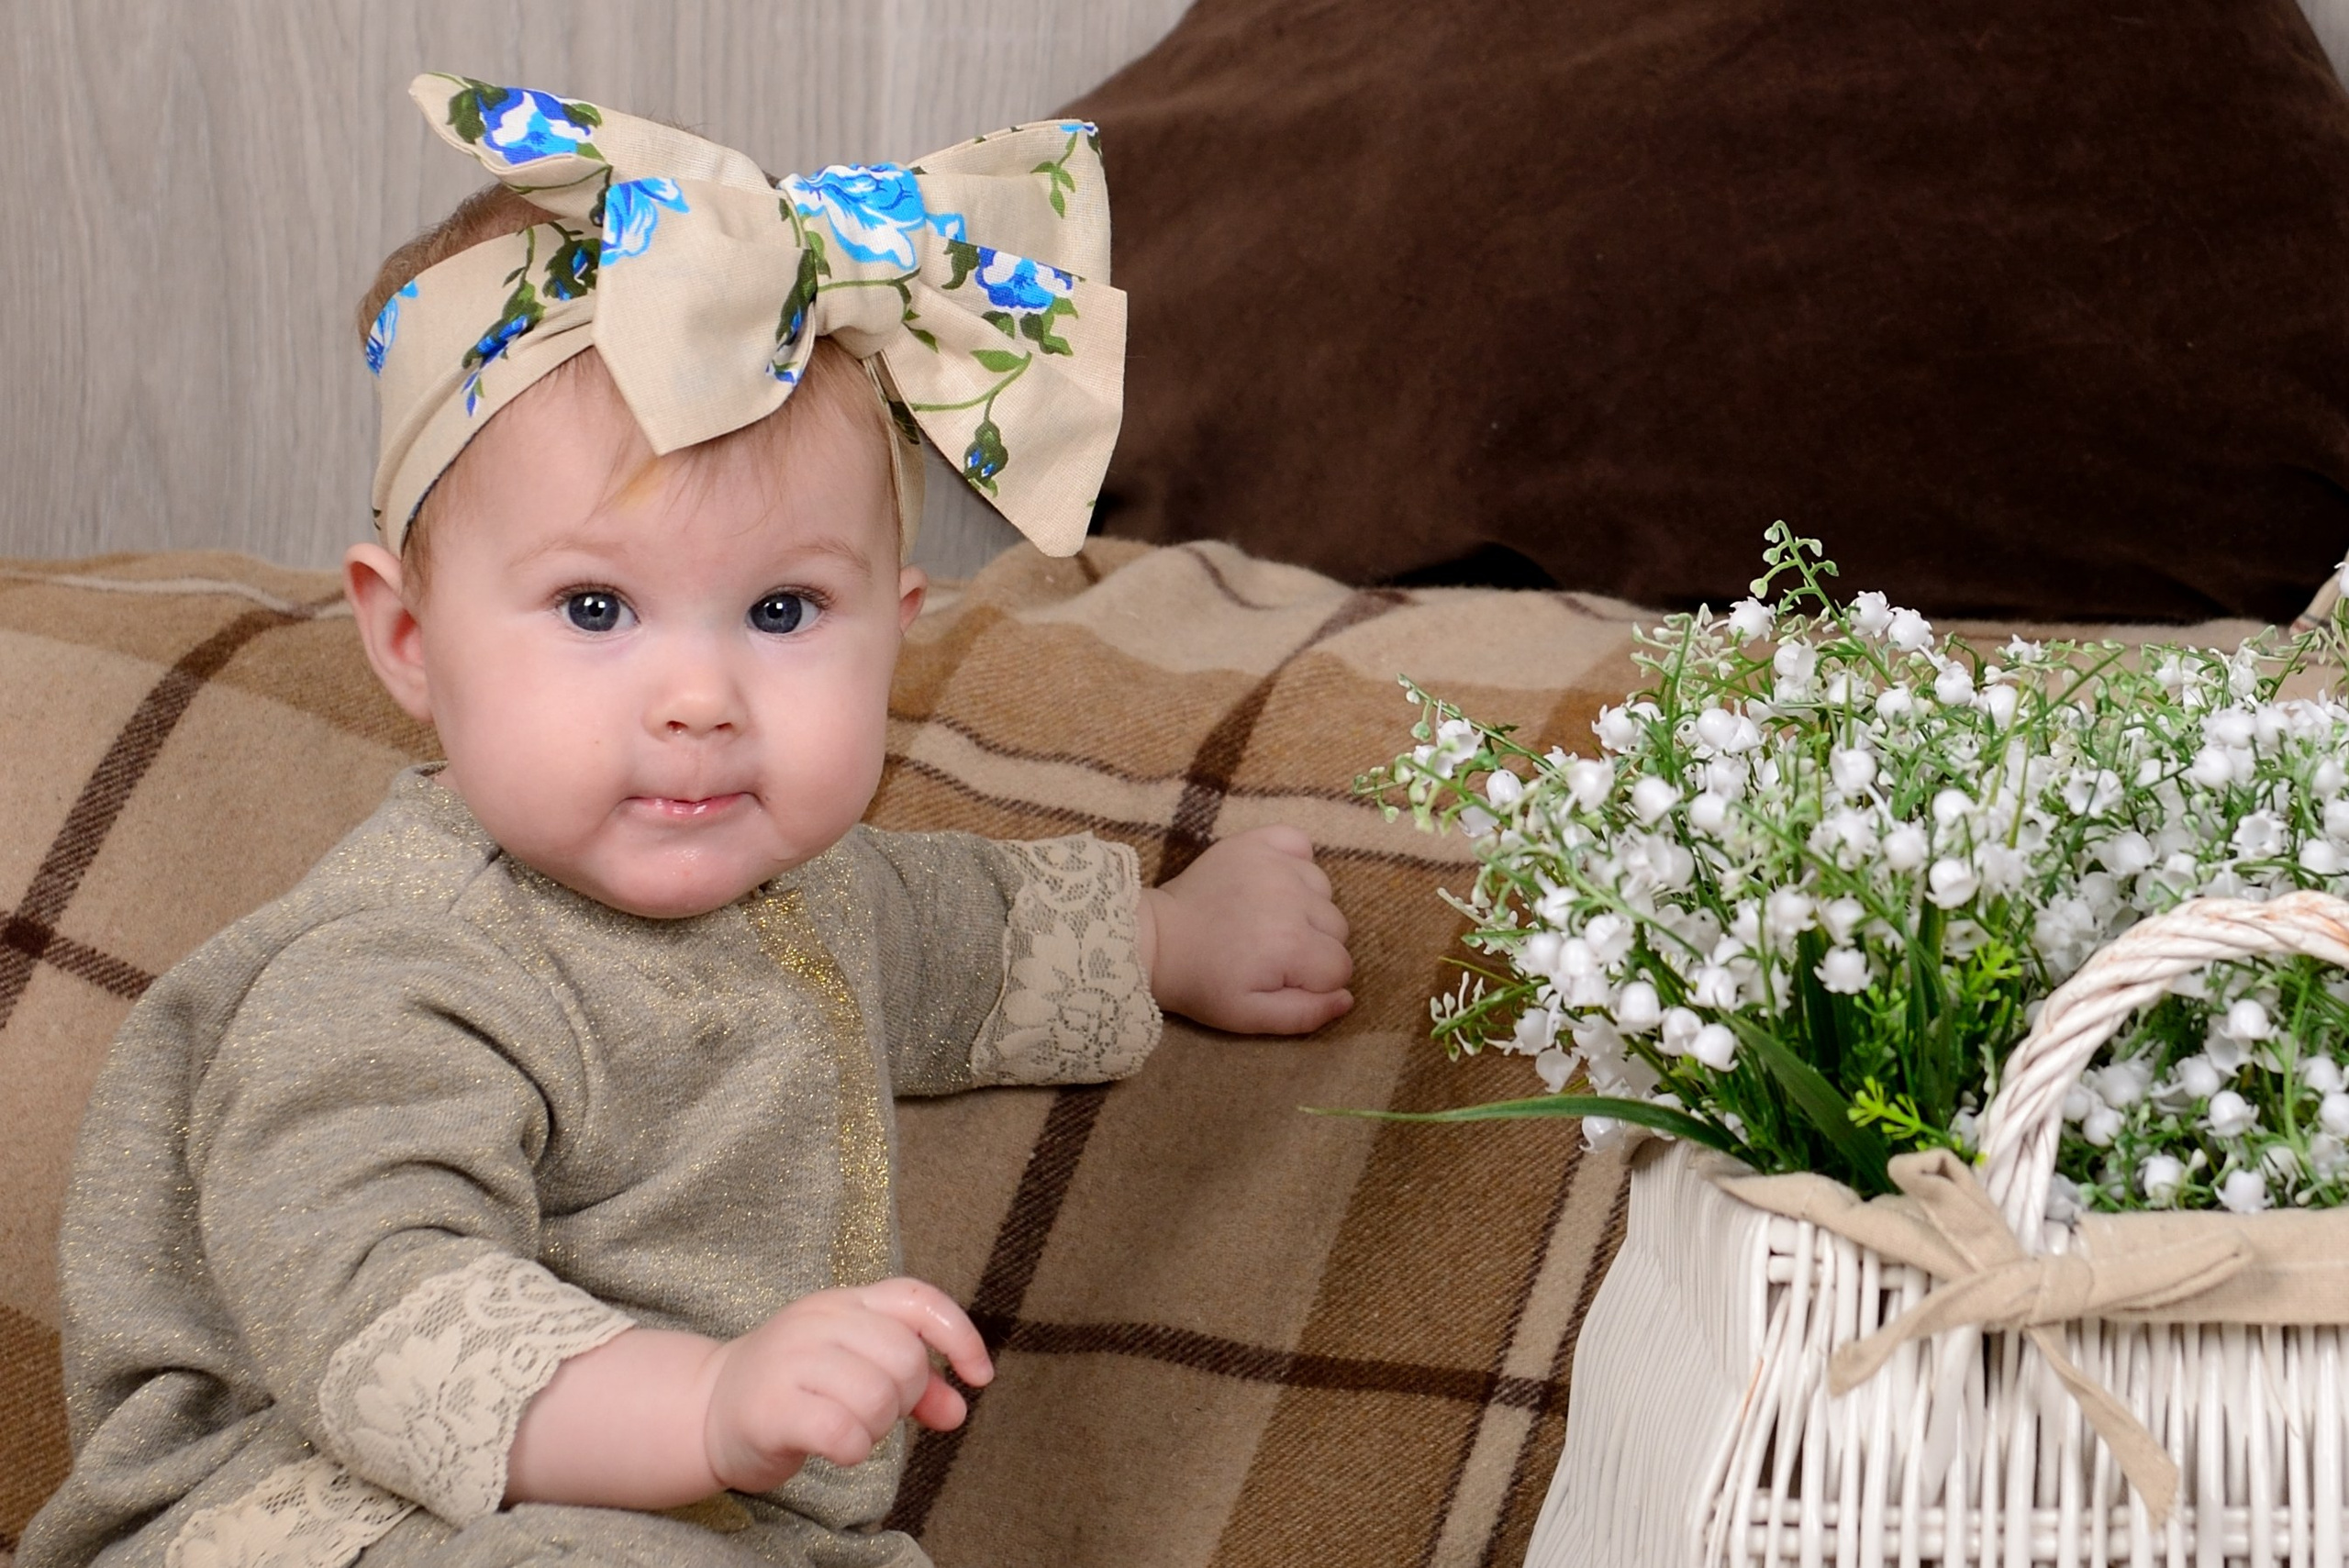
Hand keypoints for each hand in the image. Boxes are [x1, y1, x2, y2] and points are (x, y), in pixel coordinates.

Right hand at [700, 1278, 992, 1493]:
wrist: (707, 1408)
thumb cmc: (795, 1388)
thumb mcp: (855, 1369)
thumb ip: (913, 1384)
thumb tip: (959, 1409)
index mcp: (845, 1301)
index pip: (917, 1299)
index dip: (959, 1336)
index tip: (979, 1377)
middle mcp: (818, 1319)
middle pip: (904, 1358)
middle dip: (906, 1398)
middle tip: (877, 1413)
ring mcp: (791, 1360)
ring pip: (877, 1397)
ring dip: (877, 1429)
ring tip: (851, 1429)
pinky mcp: (770, 1407)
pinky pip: (843, 1432)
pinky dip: (853, 1450)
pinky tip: (837, 1449)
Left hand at [1140, 825, 1352, 1033]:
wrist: (1156, 940)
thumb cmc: (1202, 982)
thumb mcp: (1249, 1016)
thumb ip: (1305, 1015)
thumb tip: (1346, 998)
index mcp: (1293, 945)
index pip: (1340, 966)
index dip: (1317, 981)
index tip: (1284, 980)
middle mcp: (1292, 899)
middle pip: (1338, 928)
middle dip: (1315, 946)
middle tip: (1272, 953)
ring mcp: (1274, 865)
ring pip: (1324, 890)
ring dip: (1307, 907)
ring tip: (1268, 920)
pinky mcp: (1255, 843)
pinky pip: (1300, 844)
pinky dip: (1296, 862)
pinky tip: (1275, 883)